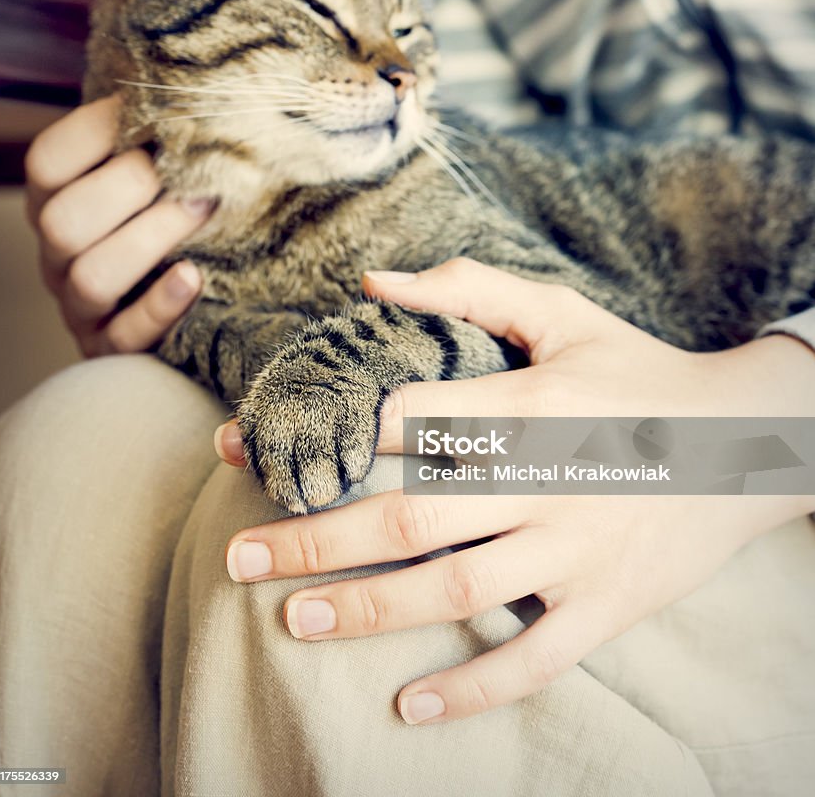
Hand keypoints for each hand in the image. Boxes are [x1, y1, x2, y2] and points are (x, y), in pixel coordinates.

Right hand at [25, 95, 212, 355]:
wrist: (204, 288)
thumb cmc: (182, 209)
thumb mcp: (164, 167)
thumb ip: (163, 131)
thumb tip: (191, 74)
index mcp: (59, 199)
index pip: (47, 163)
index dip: (99, 133)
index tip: (159, 114)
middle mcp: (58, 253)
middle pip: (63, 221)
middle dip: (131, 190)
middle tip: (191, 172)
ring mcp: (81, 305)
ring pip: (91, 277)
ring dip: (152, 239)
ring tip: (205, 212)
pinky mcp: (114, 349)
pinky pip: (124, 336)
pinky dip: (160, 305)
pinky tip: (194, 277)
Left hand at [215, 259, 814, 721]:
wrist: (748, 441)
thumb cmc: (638, 371)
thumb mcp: (564, 315)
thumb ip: (470, 289)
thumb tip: (373, 281)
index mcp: (529, 405)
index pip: (403, 420)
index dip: (319, 429)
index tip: (246, 444)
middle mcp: (546, 481)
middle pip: (413, 516)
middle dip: (317, 537)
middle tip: (239, 555)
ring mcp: (577, 552)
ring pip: (458, 589)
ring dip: (369, 608)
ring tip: (290, 617)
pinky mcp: (607, 606)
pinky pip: (535, 659)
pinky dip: (474, 688)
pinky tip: (411, 706)